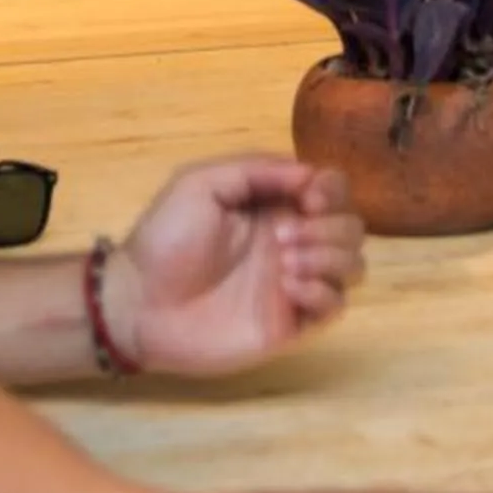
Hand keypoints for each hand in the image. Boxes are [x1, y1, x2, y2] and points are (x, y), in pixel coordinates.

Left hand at [106, 158, 367, 378]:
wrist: (140, 304)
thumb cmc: (165, 240)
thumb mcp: (201, 183)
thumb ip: (256, 169)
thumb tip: (310, 174)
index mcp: (274, 206)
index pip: (332, 189)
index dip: (332, 190)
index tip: (309, 198)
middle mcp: (292, 242)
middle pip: (351, 227)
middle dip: (328, 227)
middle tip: (281, 240)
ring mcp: (294, 284)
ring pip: (352, 265)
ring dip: (329, 258)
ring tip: (284, 266)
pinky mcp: (291, 323)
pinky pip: (335, 306)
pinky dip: (323, 292)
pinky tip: (288, 289)